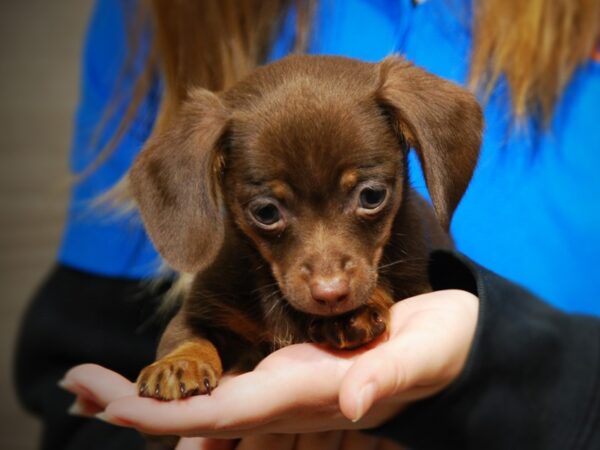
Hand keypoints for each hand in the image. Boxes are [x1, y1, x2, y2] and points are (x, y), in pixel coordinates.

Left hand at [61, 289, 477, 440]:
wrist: (452, 344)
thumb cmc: (440, 350)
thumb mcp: (421, 358)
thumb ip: (387, 378)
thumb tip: (347, 400)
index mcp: (305, 391)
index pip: (219, 413)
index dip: (161, 412)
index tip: (106, 402)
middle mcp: (285, 393)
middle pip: (196, 413)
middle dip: (135, 404)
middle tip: (76, 385)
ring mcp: (285, 380)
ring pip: (206, 400)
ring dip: (152, 392)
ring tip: (95, 382)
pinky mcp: (292, 362)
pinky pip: (229, 381)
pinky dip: (188, 379)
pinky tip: (163, 374)